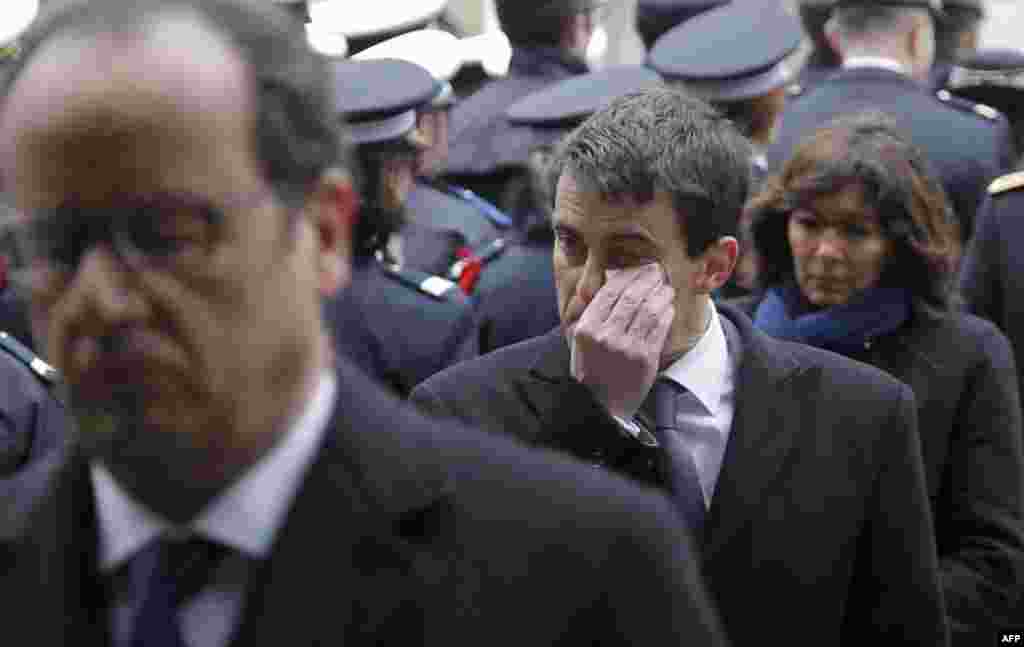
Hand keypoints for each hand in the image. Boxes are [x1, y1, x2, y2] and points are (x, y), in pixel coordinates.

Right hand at [570, 263, 674, 418]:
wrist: (601, 404)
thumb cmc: (592, 369)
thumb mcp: (581, 340)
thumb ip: (595, 313)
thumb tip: (616, 282)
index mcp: (586, 327)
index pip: (610, 290)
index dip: (628, 275)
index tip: (639, 268)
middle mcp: (605, 335)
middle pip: (632, 295)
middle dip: (648, 279)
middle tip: (658, 271)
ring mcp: (626, 347)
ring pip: (649, 308)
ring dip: (661, 294)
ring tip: (666, 288)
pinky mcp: (645, 358)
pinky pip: (659, 327)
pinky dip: (666, 313)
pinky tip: (668, 307)